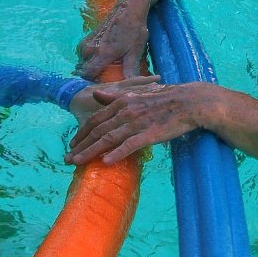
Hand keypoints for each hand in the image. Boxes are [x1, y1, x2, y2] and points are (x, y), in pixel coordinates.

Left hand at [65, 81, 207, 165]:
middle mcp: (126, 111)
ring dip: (91, 152)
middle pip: (97, 130)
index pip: (96, 119)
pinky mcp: (149, 134)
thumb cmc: (165, 98)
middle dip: (81, 146)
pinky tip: (106, 162)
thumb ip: (115, 96)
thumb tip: (96, 95)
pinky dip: (116, 153)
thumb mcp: (137, 93)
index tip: (73, 145)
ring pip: (108, 139)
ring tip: (77, 162)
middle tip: (67, 159)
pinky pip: (129, 145)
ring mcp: (137, 123)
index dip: (82, 133)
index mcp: (122, 102)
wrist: (189, 102)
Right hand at [76, 0, 149, 79]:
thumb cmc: (133, 30)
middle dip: (92, 76)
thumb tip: (131, 85)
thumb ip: (130, 70)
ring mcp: (86, 43)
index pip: (88, 75)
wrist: (128, 9)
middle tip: (104, 79)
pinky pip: (83, 55)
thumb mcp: (135, 52)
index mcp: (102, 54)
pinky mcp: (86, 39)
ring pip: (83, 63)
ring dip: (90, 67)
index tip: (100, 86)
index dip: (92, 82)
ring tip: (103, 69)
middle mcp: (90, 49)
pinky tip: (101, 60)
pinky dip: (90, 60)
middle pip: (84, 70)